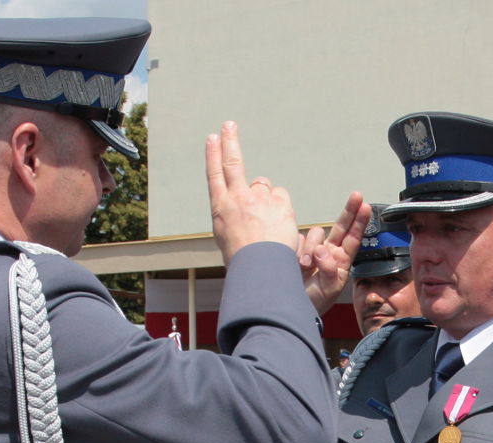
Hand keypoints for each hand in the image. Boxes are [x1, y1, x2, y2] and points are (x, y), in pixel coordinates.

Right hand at [205, 121, 298, 263]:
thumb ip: (233, 216)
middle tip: (229, 125)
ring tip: (266, 222)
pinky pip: (280, 197)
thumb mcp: (227, 238)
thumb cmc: (243, 260)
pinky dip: (280, 208)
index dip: (213, 154)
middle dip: (230, 142)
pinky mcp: (278, 202)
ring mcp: (258, 198)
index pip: (214, 175)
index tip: (212, 138)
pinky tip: (278, 224)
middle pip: (233, 163)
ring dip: (265, 198)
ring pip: (263, 186)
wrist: (259, 267)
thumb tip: (240, 206)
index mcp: (220, 208)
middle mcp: (237, 198)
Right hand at [298, 191, 371, 315]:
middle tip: (356, 196)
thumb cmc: (314, 301)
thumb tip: (321, 249)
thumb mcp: (328, 289)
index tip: (365, 206)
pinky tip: (295, 265)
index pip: (353, 238)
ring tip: (305, 268)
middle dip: (349, 210)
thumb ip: (329, 270)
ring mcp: (311, 250)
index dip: (360, 222)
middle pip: (341, 226)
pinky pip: (297, 241)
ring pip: (314, 235)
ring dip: (310, 249)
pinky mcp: (295, 249)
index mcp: (341, 260)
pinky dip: (296, 251)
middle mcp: (328, 252)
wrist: (290, 305)